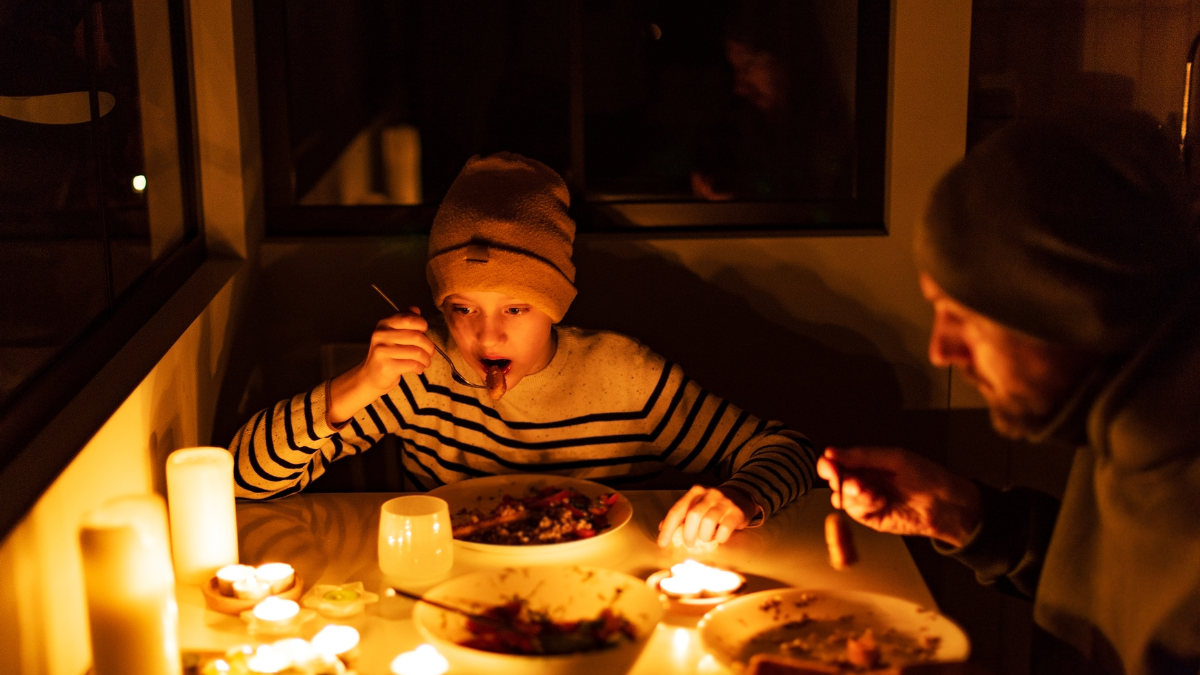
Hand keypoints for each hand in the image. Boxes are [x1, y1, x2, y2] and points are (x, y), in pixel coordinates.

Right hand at [328, 308, 432, 423]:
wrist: (370, 376)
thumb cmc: (386, 353)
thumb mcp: (392, 334)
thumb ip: (404, 321)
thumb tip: (416, 310)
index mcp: (384, 324)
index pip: (408, 319)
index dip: (422, 324)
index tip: (425, 331)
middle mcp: (381, 336)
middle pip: (416, 336)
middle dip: (429, 346)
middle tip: (431, 352)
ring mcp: (382, 351)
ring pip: (416, 352)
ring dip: (426, 359)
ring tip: (426, 362)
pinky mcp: (386, 366)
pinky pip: (412, 364)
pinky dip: (420, 367)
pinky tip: (419, 369)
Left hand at [657, 485, 754, 546]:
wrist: (742, 495)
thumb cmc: (714, 505)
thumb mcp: (697, 506)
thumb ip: (681, 516)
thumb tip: (661, 528)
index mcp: (695, 493)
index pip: (677, 510)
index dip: (668, 528)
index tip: (662, 544)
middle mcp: (709, 494)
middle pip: (693, 516)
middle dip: (688, 534)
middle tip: (689, 544)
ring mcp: (724, 502)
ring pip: (708, 522)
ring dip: (704, 536)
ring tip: (706, 539)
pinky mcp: (737, 512)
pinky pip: (725, 529)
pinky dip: (719, 537)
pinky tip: (719, 537)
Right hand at [817, 447, 981, 547]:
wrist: (946, 504)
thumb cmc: (928, 477)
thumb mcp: (893, 458)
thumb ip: (861, 456)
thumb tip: (832, 452)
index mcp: (868, 463)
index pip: (839, 461)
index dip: (829, 463)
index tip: (828, 465)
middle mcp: (865, 481)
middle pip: (837, 480)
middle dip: (842, 480)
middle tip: (853, 481)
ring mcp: (867, 500)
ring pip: (843, 497)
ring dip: (853, 494)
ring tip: (871, 492)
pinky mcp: (872, 518)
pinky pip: (855, 511)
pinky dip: (863, 505)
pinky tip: (878, 500)